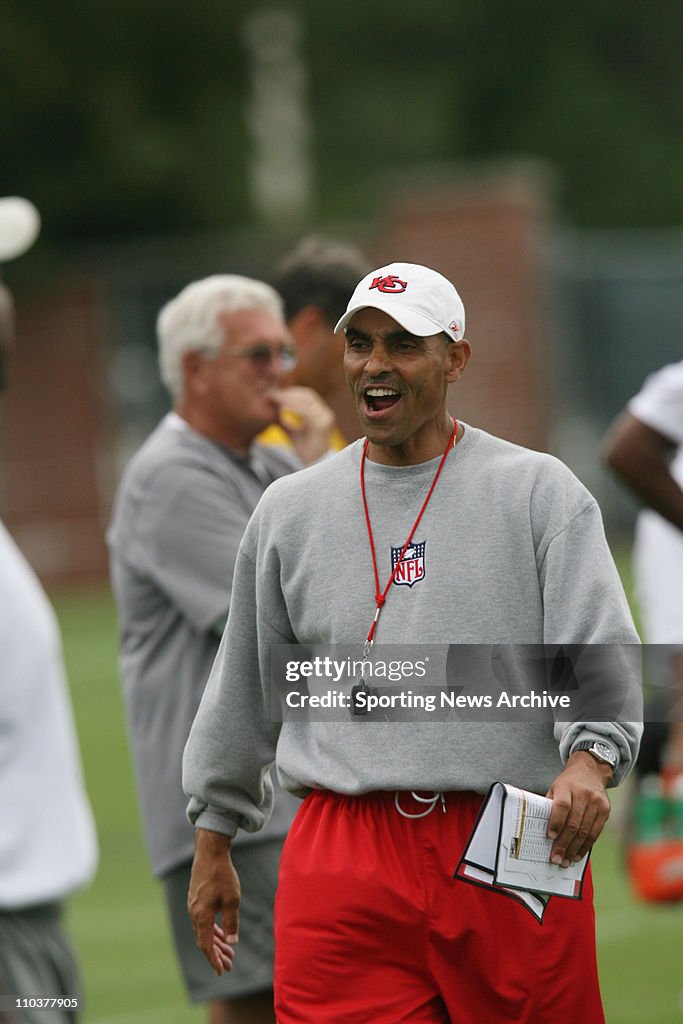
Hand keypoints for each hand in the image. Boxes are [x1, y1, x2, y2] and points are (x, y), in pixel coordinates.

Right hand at [187, 829, 239, 974]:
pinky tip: (221, 934)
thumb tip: (232, 942)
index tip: (222, 971)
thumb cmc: (222, 874)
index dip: (214, 959)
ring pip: (204, 931)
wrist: (210, 852)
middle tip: (229, 966)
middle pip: (204, 940)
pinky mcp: (196, 900)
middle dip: (217, 954)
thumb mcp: (232, 899)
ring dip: (216, 943)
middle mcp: (194, 913)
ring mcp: (193, 906)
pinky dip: (213, 930)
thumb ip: (231, 922)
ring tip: (229, 952)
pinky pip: (203, 921)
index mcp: (201, 915)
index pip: (206, 945)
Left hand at [273, 386, 335, 464]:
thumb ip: (283, 421)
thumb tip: (269, 410)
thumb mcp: (292, 433)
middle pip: (307, 395)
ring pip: (307, 401)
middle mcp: (325, 414)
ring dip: (290, 398)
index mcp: (320, 414)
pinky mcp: (323, 425)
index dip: (291, 392)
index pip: (306, 396)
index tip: (275, 392)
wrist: (314, 465)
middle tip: (273, 393)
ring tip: (276, 398)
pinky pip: (307, 412)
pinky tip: (283, 406)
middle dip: (289, 393)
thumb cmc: (305, 450)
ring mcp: (325, 419)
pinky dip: (295, 407)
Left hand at [545, 752, 611, 867]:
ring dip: (574, 849)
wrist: (590, 771)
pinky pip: (595, 833)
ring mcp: (596, 803)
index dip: (556, 822)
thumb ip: (550, 806)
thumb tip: (540, 830)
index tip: (549, 837)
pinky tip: (578, 855)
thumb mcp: (555, 788)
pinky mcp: (605, 810)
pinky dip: (586, 846)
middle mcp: (584, 794)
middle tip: (556, 858)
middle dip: (564, 844)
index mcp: (567, 787)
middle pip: (574, 823)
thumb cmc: (568, 783)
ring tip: (566, 861)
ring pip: (585, 831)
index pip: (562, 806)